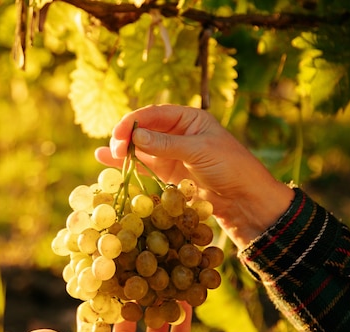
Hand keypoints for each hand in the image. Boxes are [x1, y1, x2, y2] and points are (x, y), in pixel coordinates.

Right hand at [95, 104, 293, 248]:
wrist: (245, 200)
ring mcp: (172, 154)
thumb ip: (166, 144)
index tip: (119, 132)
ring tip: (103, 154)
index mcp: (189, 119)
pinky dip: (128, 164)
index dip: (134, 121)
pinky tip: (107, 161)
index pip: (155, 114)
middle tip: (114, 148)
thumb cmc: (231, 167)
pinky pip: (144, 166)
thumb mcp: (199, 151)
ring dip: (123, 150)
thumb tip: (136, 135)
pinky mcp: (169, 174)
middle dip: (126, 136)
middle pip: (145, 129)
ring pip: (141, 148)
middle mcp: (178, 133)